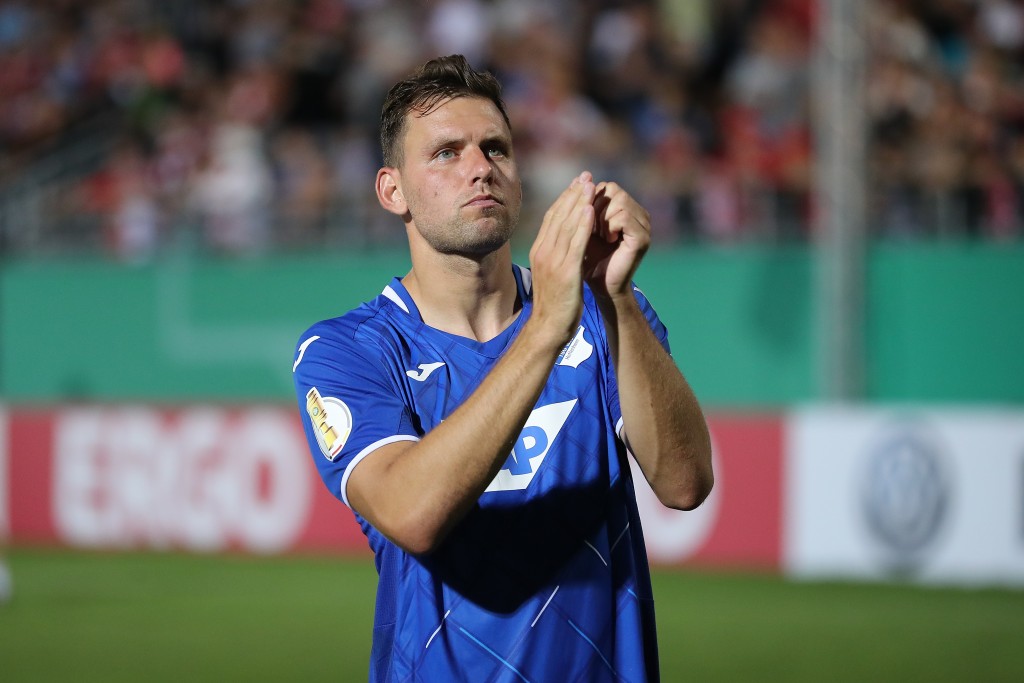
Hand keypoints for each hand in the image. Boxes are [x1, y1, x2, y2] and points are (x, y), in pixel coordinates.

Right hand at [528, 172, 595, 343]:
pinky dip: (582, 225)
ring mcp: (553, 261)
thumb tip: (564, 241)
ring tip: (590, 186)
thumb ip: (556, 255)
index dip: (564, 199)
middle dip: (572, 194)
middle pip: (558, 216)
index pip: (551, 218)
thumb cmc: (554, 303)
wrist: (548, 327)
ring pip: (566, 225)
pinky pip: (575, 243)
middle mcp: (544, 252)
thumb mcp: (552, 274)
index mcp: (540, 251)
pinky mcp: (565, 272)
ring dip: (579, 203)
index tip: (576, 185)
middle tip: (585, 177)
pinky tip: (591, 210)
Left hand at [584, 181, 650, 298]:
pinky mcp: (643, 237)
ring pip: (619, 200)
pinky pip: (623, 216)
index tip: (584, 221)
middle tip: (592, 229)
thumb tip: (578, 178)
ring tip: (600, 235)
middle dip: (595, 207)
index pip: (607, 186)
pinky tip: (607, 239)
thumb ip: (584, 205)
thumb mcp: (584, 227)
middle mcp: (638, 213)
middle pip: (613, 189)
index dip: (590, 200)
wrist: (600, 285)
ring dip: (602, 217)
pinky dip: (610, 225)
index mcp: (626, 209)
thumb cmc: (590, 258)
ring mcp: (643, 225)